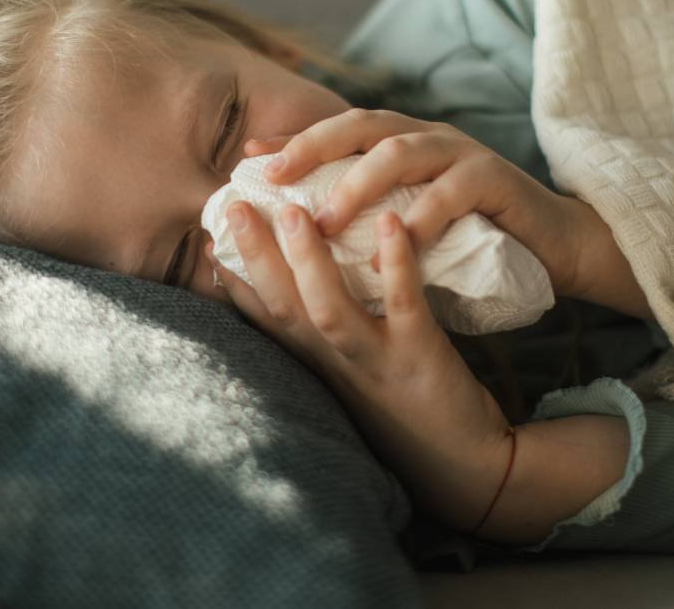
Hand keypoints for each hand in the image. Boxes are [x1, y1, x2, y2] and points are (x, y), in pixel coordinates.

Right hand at [207, 199, 515, 531]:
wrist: (465, 469)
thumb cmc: (408, 409)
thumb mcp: (355, 374)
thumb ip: (328, 333)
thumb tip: (306, 282)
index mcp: (315, 364)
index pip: (262, 317)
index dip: (231, 277)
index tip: (208, 233)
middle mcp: (333, 364)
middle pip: (282, 307)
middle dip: (254, 256)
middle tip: (235, 204)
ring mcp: (374, 362)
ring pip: (329, 311)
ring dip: (307, 262)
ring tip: (294, 211)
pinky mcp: (419, 358)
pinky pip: (403, 306)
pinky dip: (395, 265)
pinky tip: (392, 224)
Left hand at [243, 108, 583, 294]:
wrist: (555, 250)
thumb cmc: (472, 241)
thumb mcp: (408, 227)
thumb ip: (363, 220)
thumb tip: (296, 236)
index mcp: (401, 145)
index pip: (337, 132)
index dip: (294, 142)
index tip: (246, 161)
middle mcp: (428, 139)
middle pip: (361, 126)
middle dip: (313, 147)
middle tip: (274, 179)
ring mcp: (463, 154)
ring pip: (401, 152)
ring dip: (357, 184)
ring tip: (324, 220)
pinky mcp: (497, 180)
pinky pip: (453, 191)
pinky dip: (422, 216)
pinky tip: (396, 244)